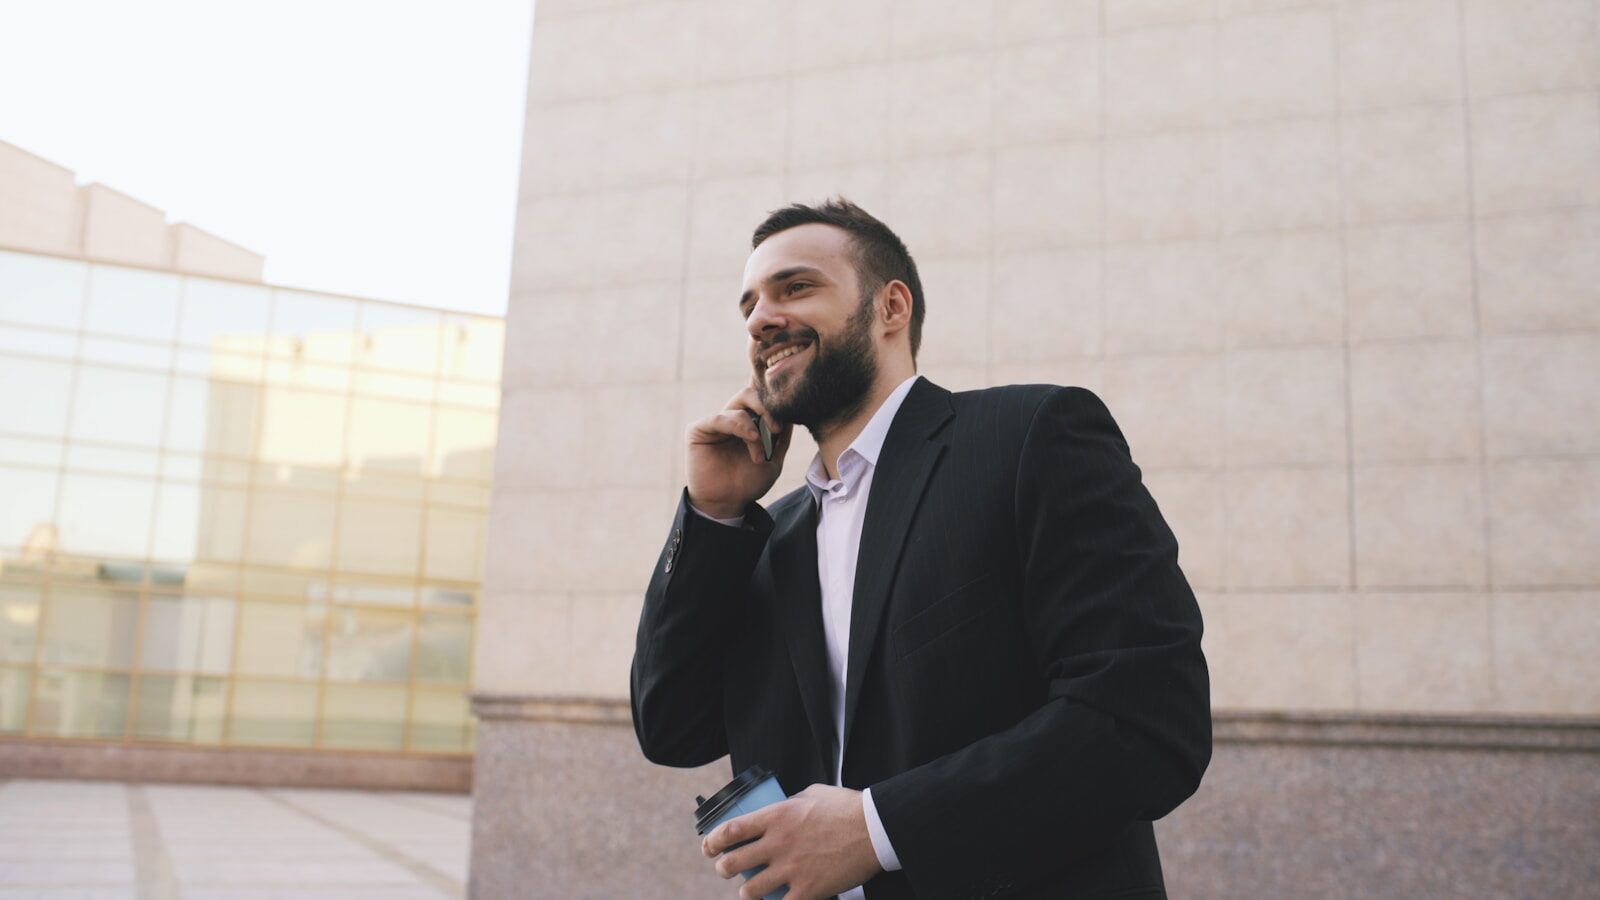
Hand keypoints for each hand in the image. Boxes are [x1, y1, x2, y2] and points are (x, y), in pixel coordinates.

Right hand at [686, 381, 790, 518]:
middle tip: (777, 428)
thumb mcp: (774, 460)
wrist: (727, 503)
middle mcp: (732, 417)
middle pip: (750, 393)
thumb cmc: (748, 482)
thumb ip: (782, 437)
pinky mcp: (698, 429)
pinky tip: (752, 439)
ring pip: (739, 404)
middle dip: (768, 406)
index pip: (759, 396)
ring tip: (760, 452)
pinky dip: (738, 425)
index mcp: (749, 422)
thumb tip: (792, 412)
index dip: (770, 389)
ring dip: (755, 427)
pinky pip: (719, 418)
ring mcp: (716, 422)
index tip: (790, 399)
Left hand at [701, 784, 882, 899]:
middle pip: (733, 863)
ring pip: (750, 890)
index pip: (731, 830)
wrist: (875, 829)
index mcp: (777, 816)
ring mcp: (792, 868)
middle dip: (723, 869)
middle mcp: (779, 843)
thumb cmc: (846, 808)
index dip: (713, 841)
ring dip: (746, 893)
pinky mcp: (809, 889)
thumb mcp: (811, 794)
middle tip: (726, 869)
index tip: (708, 847)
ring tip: (749, 892)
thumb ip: (790, 804)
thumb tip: (780, 808)